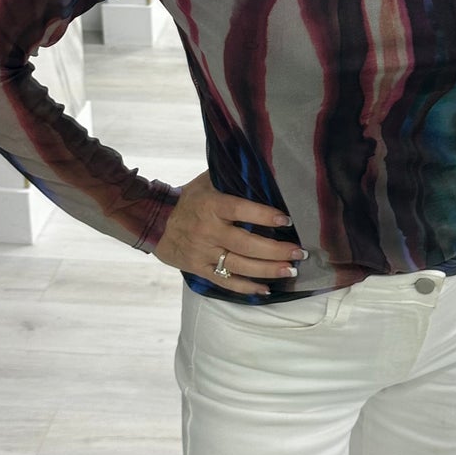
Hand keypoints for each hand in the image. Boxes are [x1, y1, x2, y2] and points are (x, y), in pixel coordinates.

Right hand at [153, 171, 304, 295]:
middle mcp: (208, 231)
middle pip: (246, 244)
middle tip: (299, 253)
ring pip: (240, 265)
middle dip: (276, 250)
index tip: (286, 220)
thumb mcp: (206, 181)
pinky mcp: (200, 269)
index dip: (264, 216)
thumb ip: (230, 176)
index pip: (241, 210)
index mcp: (211, 206)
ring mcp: (203, 252)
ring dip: (268, 270)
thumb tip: (261, 165)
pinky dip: (246, 287)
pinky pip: (225, 281)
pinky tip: (266, 289)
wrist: (156, 223)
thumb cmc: (190, 199)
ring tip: (290, 269)